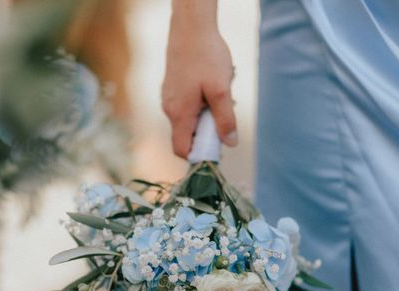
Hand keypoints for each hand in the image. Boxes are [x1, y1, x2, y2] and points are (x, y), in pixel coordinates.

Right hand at [162, 4, 236, 157]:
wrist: (190, 27)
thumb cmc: (206, 57)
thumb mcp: (221, 90)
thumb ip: (225, 119)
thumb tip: (229, 143)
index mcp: (180, 114)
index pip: (182, 150)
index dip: (198, 155)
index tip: (216, 148)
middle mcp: (169, 110)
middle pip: (186, 137)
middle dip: (206, 133)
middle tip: (223, 117)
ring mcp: (169, 98)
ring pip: (187, 121)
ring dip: (205, 117)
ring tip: (219, 97)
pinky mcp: (172, 89)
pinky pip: (186, 107)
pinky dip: (200, 105)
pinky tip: (211, 87)